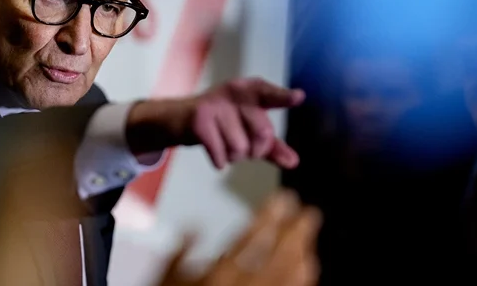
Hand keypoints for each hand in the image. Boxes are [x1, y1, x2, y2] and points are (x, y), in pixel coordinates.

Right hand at [127, 78, 305, 168]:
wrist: (180, 118)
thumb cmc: (222, 122)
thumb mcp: (248, 129)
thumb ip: (272, 146)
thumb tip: (293, 162)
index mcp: (250, 90)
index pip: (269, 94)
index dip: (283, 97)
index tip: (299, 97)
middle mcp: (234, 92)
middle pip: (263, 133)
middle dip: (256, 150)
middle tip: (244, 146)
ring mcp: (215, 104)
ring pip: (240, 148)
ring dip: (234, 156)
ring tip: (223, 143)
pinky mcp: (199, 120)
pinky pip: (221, 155)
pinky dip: (219, 161)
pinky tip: (214, 151)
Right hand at [158, 190, 320, 285]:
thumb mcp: (167, 278)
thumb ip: (180, 251)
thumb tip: (193, 226)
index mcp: (218, 274)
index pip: (250, 237)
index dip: (270, 215)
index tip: (283, 198)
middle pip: (279, 255)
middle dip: (297, 231)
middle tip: (309, 212)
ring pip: (290, 277)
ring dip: (303, 255)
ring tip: (308, 241)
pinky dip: (303, 280)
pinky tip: (307, 271)